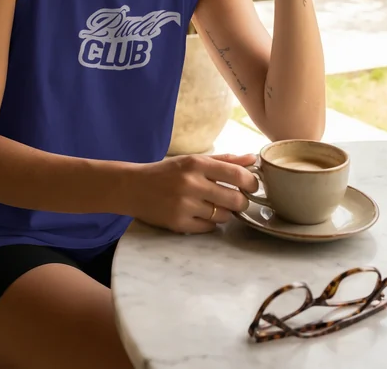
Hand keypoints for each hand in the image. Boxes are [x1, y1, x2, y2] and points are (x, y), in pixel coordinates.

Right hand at [128, 153, 258, 233]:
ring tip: (214, 206)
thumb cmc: (166, 172)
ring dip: (224, 213)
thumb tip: (252, 159)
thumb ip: (224, 160)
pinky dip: (210, 223)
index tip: (252, 185)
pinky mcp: (179, 223)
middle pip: (235, 199)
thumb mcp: (192, 160)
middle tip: (237, 200)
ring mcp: (184, 205)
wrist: (133, 187)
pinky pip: (209, 228)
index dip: (251, 182)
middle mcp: (191, 183)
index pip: (236, 174)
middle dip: (241, 202)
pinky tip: (201, 214)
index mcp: (196, 164)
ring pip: (223, 216)